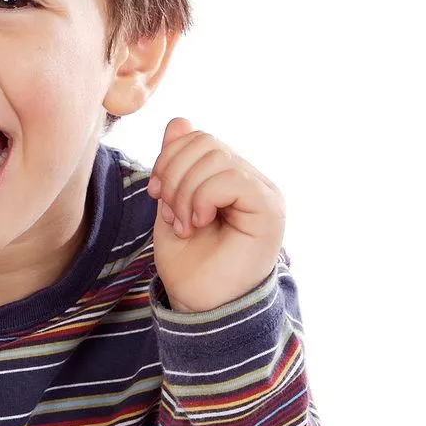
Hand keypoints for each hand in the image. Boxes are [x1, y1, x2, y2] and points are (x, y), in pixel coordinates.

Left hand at [147, 118, 284, 312]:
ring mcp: (263, 192)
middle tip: (170, 214)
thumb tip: (180, 120)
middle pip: (204, 142)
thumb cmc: (189, 263)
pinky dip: (203, 198)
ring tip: (185, 225)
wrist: (200, 304)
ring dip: (185, 192)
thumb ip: (176, 165)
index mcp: (229, 177)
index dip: (167, 159)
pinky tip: (199, 223)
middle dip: (174, 176)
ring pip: (216, 157)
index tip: (156, 195)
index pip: (197, 138)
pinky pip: (232, 178)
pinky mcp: (269, 208)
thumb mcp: (171, 204)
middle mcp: (251, 180)